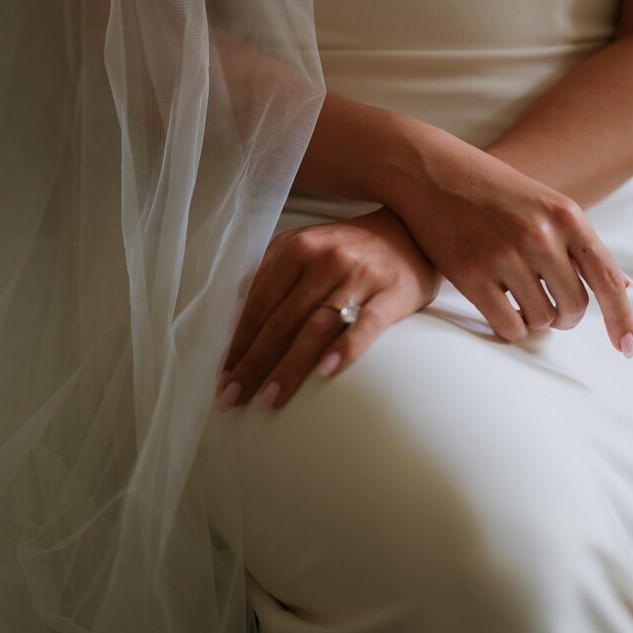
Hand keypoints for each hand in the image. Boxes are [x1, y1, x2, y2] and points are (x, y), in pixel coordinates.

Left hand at [215, 207, 441, 409]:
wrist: (410, 233)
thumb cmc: (349, 250)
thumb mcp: (305, 248)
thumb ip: (272, 276)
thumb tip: (237, 322)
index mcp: (297, 248)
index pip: (259, 305)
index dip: (238, 343)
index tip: (223, 378)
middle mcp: (325, 260)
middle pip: (281, 321)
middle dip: (253, 363)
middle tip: (232, 398)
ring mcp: (360, 276)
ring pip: (316, 327)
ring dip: (289, 367)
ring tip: (268, 400)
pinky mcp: (392, 293)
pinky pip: (366, 324)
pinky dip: (345, 348)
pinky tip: (326, 372)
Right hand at [388, 131, 632, 353]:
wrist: (431, 172)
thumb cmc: (493, 191)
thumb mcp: (546, 204)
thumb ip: (581, 244)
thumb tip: (625, 287)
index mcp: (566, 216)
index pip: (607, 280)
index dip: (620, 320)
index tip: (627, 349)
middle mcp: (539, 236)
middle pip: (575, 307)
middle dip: (566, 317)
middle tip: (551, 308)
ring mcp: (504, 255)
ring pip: (542, 320)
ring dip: (535, 321)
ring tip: (520, 301)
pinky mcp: (471, 274)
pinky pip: (509, 326)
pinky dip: (511, 328)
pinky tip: (502, 311)